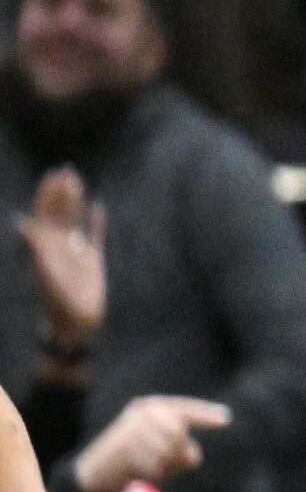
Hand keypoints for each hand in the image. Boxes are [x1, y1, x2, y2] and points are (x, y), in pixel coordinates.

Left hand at [20, 170, 102, 356]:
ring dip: (76, 201)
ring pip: (75, 220)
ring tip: (78, 181)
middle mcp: (59, 245)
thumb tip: (21, 221)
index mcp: (46, 246)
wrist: (76, 321)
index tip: (52, 177)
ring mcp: (76, 250)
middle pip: (59, 213)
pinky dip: (96, 222)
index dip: (47, 195)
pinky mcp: (93, 259)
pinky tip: (99, 208)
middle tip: (66, 170)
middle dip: (61, 193)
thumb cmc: (58, 300)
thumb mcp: (44, 271)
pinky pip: (95, 235)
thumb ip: (35, 246)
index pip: (45, 214)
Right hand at [72, 394, 227, 491]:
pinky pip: (154, 465)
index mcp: (151, 407)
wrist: (94, 473)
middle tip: (163, 464)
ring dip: (165, 466)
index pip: (184, 408)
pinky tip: (137, 472)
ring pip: (168, 450)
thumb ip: (185, 450)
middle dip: (177, 453)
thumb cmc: (136, 460)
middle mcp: (141, 413)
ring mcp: (130, 428)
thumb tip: (190, 454)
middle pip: (179, 433)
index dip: (205, 414)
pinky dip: (152, 474)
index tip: (226, 418)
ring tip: (149, 466)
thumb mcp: (163, 450)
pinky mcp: (122, 447)